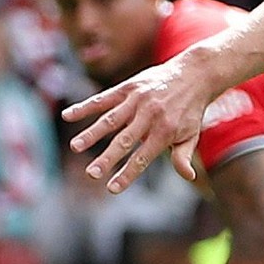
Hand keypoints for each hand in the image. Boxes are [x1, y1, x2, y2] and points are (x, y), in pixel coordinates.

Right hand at [66, 52, 214, 190]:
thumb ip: (183, 156)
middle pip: (124, 140)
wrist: (195, 73)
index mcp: (165, 131)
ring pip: (111, 119)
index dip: (127, 174)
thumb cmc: (191, 110)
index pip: (142, 158)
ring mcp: (137, 100)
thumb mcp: (191, 134)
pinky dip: (85, 106)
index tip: (112, 189)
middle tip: (91, 173)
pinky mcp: (129, 87)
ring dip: (92, 133)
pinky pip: (104, 98)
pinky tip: (68, 115)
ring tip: (75, 146)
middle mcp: (150, 116)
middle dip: (107, 158)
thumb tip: (188, 176)